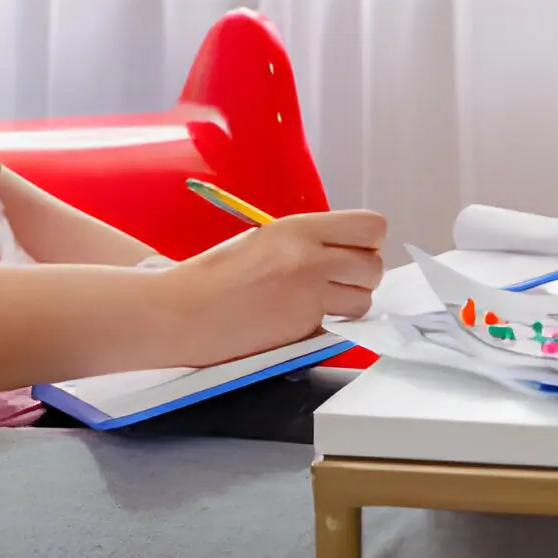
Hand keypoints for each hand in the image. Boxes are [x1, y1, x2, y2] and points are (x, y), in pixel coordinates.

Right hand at [160, 210, 386, 366]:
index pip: (370, 227)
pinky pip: (336, 326)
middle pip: (374, 266)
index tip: (354, 249)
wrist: (183, 312)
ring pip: (364, 301)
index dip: (368, 240)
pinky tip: (297, 319)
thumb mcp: (265, 239)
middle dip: (363, 274)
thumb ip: (307, 241)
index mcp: (298, 229)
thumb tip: (344, 251)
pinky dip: (326, 324)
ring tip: (321, 301)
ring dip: (350, 303)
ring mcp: (309, 298)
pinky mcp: (303, 330)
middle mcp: (311, 260)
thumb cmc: (216, 274)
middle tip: (340, 279)